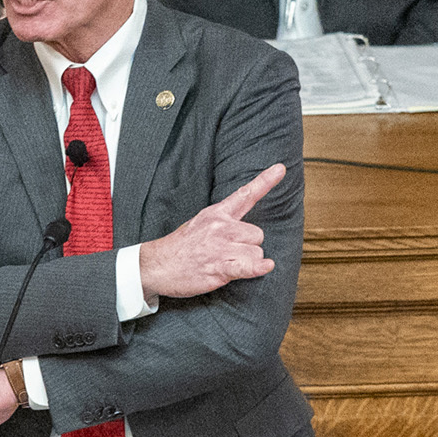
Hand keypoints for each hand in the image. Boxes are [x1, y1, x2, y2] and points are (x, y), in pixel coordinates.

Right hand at [138, 163, 283, 299]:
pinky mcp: (219, 266)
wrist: (157, 265)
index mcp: (216, 214)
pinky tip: (266, 266)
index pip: (244, 194)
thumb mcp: (200, 223)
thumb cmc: (181, 247)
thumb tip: (244, 229)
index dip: (265, 181)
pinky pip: (247, 265)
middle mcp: (220, 227)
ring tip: (225, 265)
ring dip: (247, 262)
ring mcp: (220, 247)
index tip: (281, 168)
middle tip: (230, 254)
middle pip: (257, 234)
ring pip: (256, 252)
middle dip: (249, 246)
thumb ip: (223, 222)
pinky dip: (257, 268)